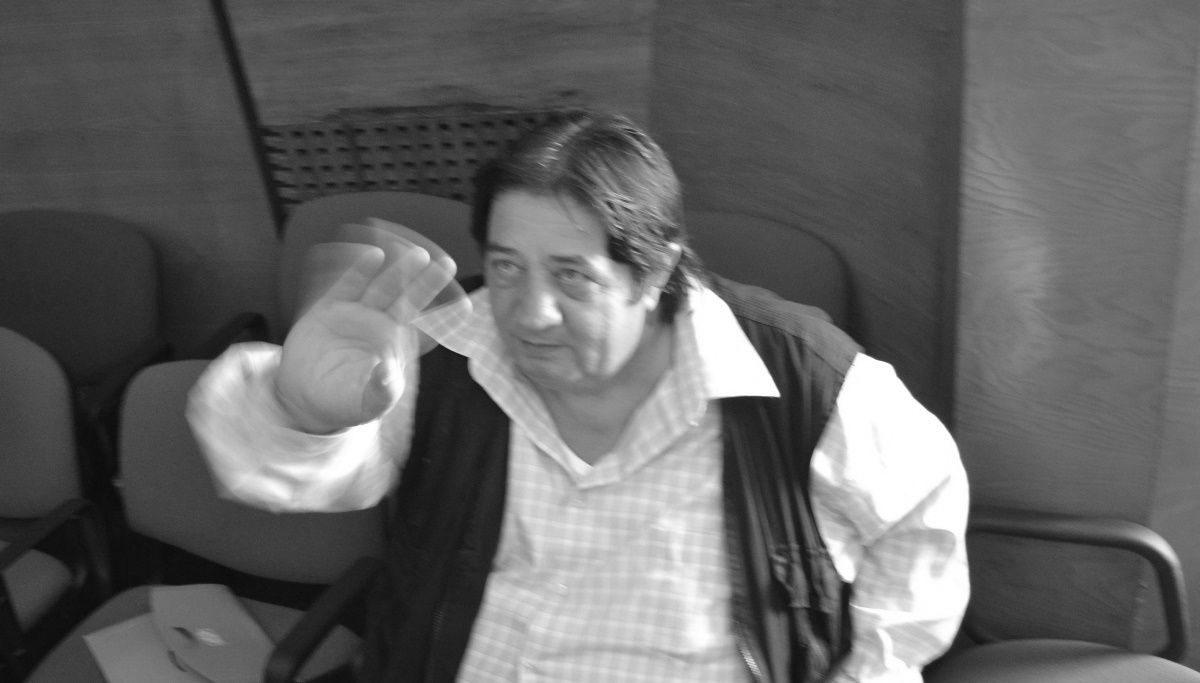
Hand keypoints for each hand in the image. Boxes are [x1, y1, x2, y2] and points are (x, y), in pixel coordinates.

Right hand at [274, 219, 460, 433]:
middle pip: (410, 300)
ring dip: (400, 271)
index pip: (428, 330)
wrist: (306, 395)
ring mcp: (359, 313)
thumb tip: (388, 374)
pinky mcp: (332, 307)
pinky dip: (360, 271)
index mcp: (400, 346)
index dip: (446, 318)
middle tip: (448, 264)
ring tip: (418, 254)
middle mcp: (383, 325)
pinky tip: (374, 255)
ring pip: (384, 288)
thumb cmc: (345, 401)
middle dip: (428, 283)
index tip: (468, 307)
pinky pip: (349, 286)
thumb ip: (382, 391)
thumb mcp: (367, 403)